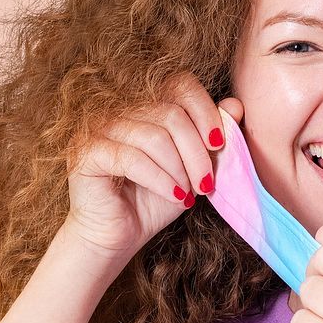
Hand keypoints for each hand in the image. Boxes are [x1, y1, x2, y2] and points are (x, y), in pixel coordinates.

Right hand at [64, 71, 243, 261]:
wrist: (118, 237)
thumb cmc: (155, 201)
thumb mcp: (192, 168)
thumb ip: (211, 137)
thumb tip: (235, 105)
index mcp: (147, 106)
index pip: (181, 85)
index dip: (205, 111)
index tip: (218, 145)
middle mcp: (121, 110)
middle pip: (172, 114)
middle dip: (196, 153)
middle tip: (206, 184)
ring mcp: (100, 129)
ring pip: (154, 137)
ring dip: (179, 170)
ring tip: (186, 193)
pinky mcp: (87, 153)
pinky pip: (132, 159)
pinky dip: (160, 180)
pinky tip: (173, 196)